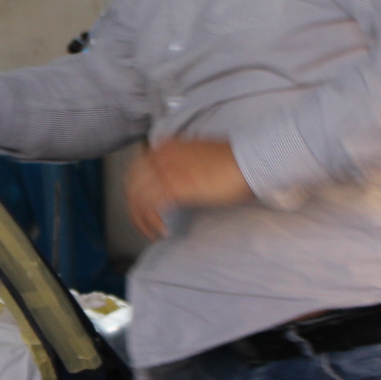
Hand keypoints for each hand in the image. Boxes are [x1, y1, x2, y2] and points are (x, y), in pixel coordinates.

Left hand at [127, 139, 253, 236]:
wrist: (248, 160)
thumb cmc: (232, 161)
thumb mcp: (197, 157)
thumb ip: (180, 164)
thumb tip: (174, 180)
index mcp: (165, 146)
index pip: (135, 170)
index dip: (135, 191)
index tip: (140, 206)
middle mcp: (161, 156)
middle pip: (132, 185)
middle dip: (134, 208)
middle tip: (142, 223)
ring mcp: (166, 170)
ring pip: (138, 198)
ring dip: (142, 219)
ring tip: (151, 232)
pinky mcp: (176, 187)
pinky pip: (151, 207)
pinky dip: (152, 221)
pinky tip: (162, 231)